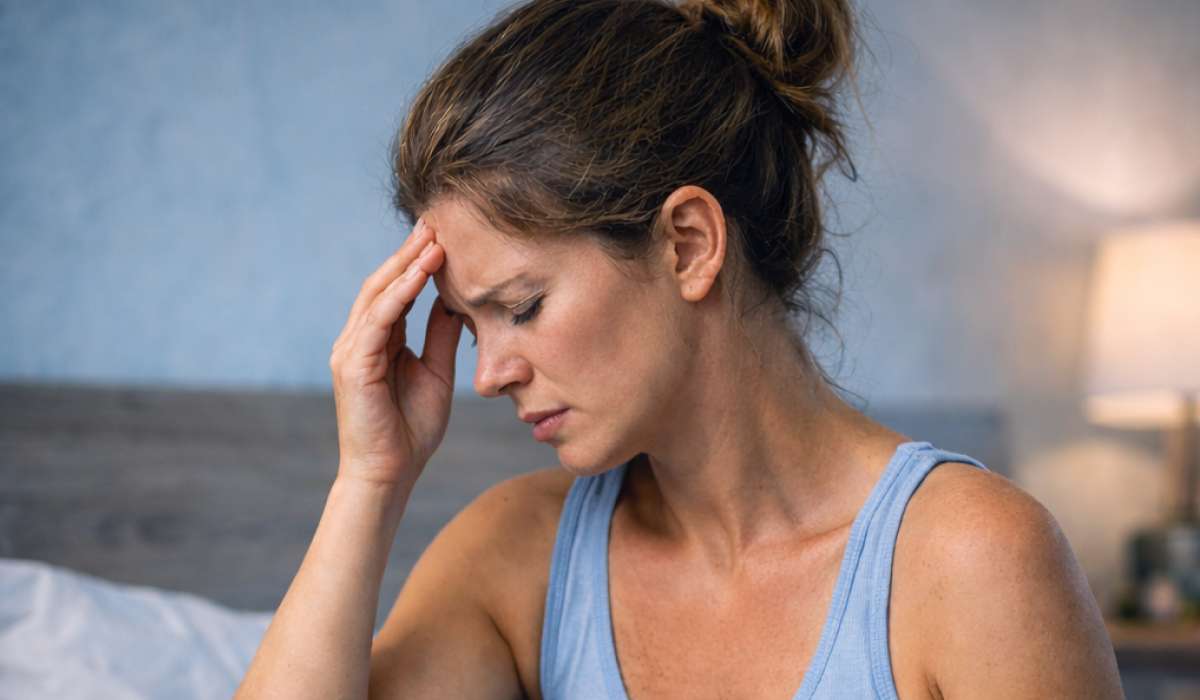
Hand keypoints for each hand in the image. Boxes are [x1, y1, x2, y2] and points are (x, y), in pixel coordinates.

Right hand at [328, 217, 462, 489]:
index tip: (443, 235)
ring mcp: (350, 350)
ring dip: (406, 264)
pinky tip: (422, 272)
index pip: (395, 290)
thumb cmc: (411, 430)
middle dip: (409, 252)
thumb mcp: (435, 372)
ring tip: (433, 237)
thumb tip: (455, 299)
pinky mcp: (353, 364)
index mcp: (377, 341)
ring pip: (378, 294)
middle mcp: (357, 339)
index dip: (416, 262)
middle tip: (436, 221)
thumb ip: (440, 335)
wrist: (390, 474)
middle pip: (382, 283)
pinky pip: (379, 319)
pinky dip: (401, 293)